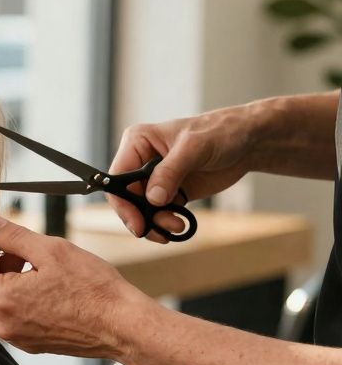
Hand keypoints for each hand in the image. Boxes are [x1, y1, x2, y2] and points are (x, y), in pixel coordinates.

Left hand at [0, 215, 155, 359]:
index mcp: (3, 301)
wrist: (124, 326)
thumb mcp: (51, 250)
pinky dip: (12, 295)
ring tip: (26, 259)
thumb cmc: (94, 290)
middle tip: (5, 244)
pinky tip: (36, 279)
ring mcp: (17, 337)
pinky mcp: (31, 342)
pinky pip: (8, 315)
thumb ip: (12, 236)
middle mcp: (4, 325)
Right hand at [109, 104, 256, 241]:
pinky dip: (165, 222)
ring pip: (142, 209)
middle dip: (140, 216)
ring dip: (156, 222)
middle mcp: (141, 161)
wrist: (246, 143)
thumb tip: (152, 198)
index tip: (136, 222)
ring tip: (176, 226)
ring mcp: (156, 178)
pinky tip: (179, 223)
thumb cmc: (220, 132)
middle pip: (126, 197)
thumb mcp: (193, 148)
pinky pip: (159, 213)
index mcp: (138, 143)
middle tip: (156, 231)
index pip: (118, 176)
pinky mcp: (171, 192)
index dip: (122, 201)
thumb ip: (170, 172)